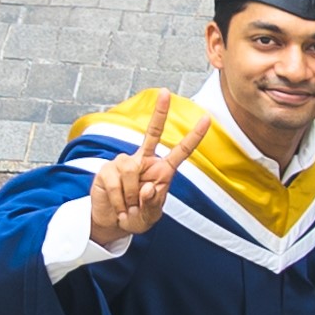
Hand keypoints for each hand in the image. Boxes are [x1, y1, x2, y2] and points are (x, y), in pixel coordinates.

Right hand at [86, 92, 212, 245]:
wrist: (110, 222)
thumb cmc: (135, 217)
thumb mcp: (149, 217)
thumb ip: (152, 205)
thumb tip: (148, 187)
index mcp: (162, 171)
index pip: (180, 151)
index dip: (194, 136)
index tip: (206, 118)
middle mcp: (144, 161)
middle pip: (152, 132)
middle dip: (160, 112)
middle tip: (165, 91)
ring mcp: (125, 162)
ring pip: (130, 169)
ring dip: (129, 195)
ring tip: (127, 206)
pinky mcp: (108, 169)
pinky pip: (115, 182)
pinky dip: (118, 200)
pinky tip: (117, 204)